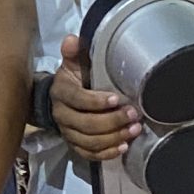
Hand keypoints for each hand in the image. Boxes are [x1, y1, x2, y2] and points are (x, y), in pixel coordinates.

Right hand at [51, 37, 138, 161]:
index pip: (77, 99)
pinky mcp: (74, 145)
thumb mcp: (72, 64)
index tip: (117, 99)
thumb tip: (72, 38)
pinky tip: (124, 147)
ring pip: (90, 141)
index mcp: (61, 93)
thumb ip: (74, 53)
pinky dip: (107, 153)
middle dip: (112, 122)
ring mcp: (68, 133)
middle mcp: (62, 115)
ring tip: (135, 130)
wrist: (59, 101)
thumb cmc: (73, 80)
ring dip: (114, 137)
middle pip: (86, 124)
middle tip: (134, 115)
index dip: (97, 101)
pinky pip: (89, 154)